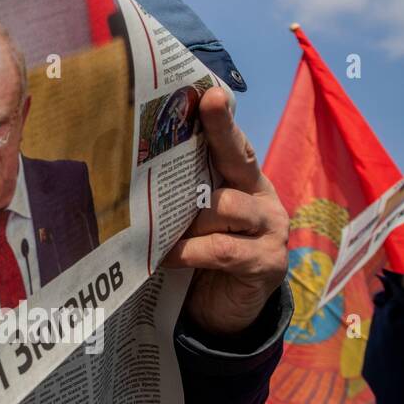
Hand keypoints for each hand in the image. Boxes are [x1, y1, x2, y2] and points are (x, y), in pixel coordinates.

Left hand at [163, 88, 289, 335]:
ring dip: (188, 216)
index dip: (223, 120)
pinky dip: (188, 251)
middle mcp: (262, 199)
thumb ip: (182, 194)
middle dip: (221, 132)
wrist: (226, 310)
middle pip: (240, 160)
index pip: (234, 145)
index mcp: (244, 183)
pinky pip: (221, 249)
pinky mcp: (266, 263)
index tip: (210, 93)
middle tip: (207, 106)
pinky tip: (165, 256)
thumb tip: (132, 167)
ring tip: (156, 226)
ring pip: (226, 206)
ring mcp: (270, 230)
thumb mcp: (193, 219)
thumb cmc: (204, 254)